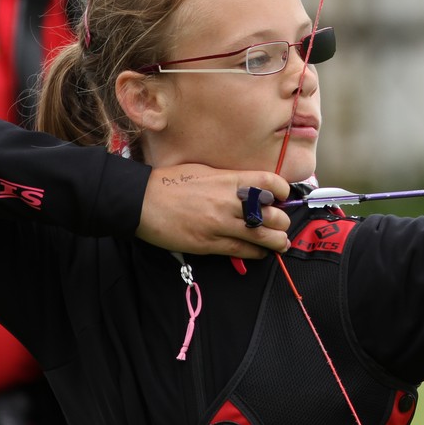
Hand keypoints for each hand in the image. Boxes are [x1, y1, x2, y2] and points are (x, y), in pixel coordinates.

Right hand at [137, 164, 291, 256]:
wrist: (140, 201)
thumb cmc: (170, 182)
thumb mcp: (204, 171)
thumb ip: (229, 180)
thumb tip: (251, 188)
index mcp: (227, 180)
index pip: (269, 184)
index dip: (283, 191)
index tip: (283, 197)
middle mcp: (228, 202)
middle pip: (272, 214)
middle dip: (282, 221)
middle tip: (281, 224)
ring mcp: (219, 224)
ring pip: (261, 236)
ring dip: (276, 241)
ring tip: (280, 243)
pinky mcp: (208, 243)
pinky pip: (241, 251)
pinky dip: (256, 253)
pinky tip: (260, 252)